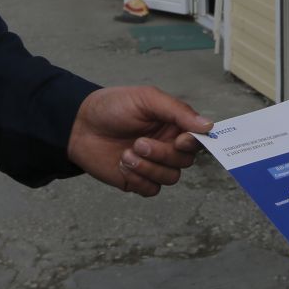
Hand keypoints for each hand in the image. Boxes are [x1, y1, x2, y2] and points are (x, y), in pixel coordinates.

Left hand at [67, 86, 212, 197]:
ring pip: (170, 178)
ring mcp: (153, 164)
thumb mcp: (147, 99)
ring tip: (126, 154)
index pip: (197, 140)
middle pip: (185, 161)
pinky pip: (152, 190)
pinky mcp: (138, 180)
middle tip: (138, 142)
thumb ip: (178, 111)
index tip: (180, 140)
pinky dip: (138, 179)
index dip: (192, 143)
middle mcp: (167, 145)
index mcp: (173, 124)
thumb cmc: (113, 106)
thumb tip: (209, 126)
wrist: (79, 125)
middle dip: (162, 154)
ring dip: (148, 167)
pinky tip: (122, 165)